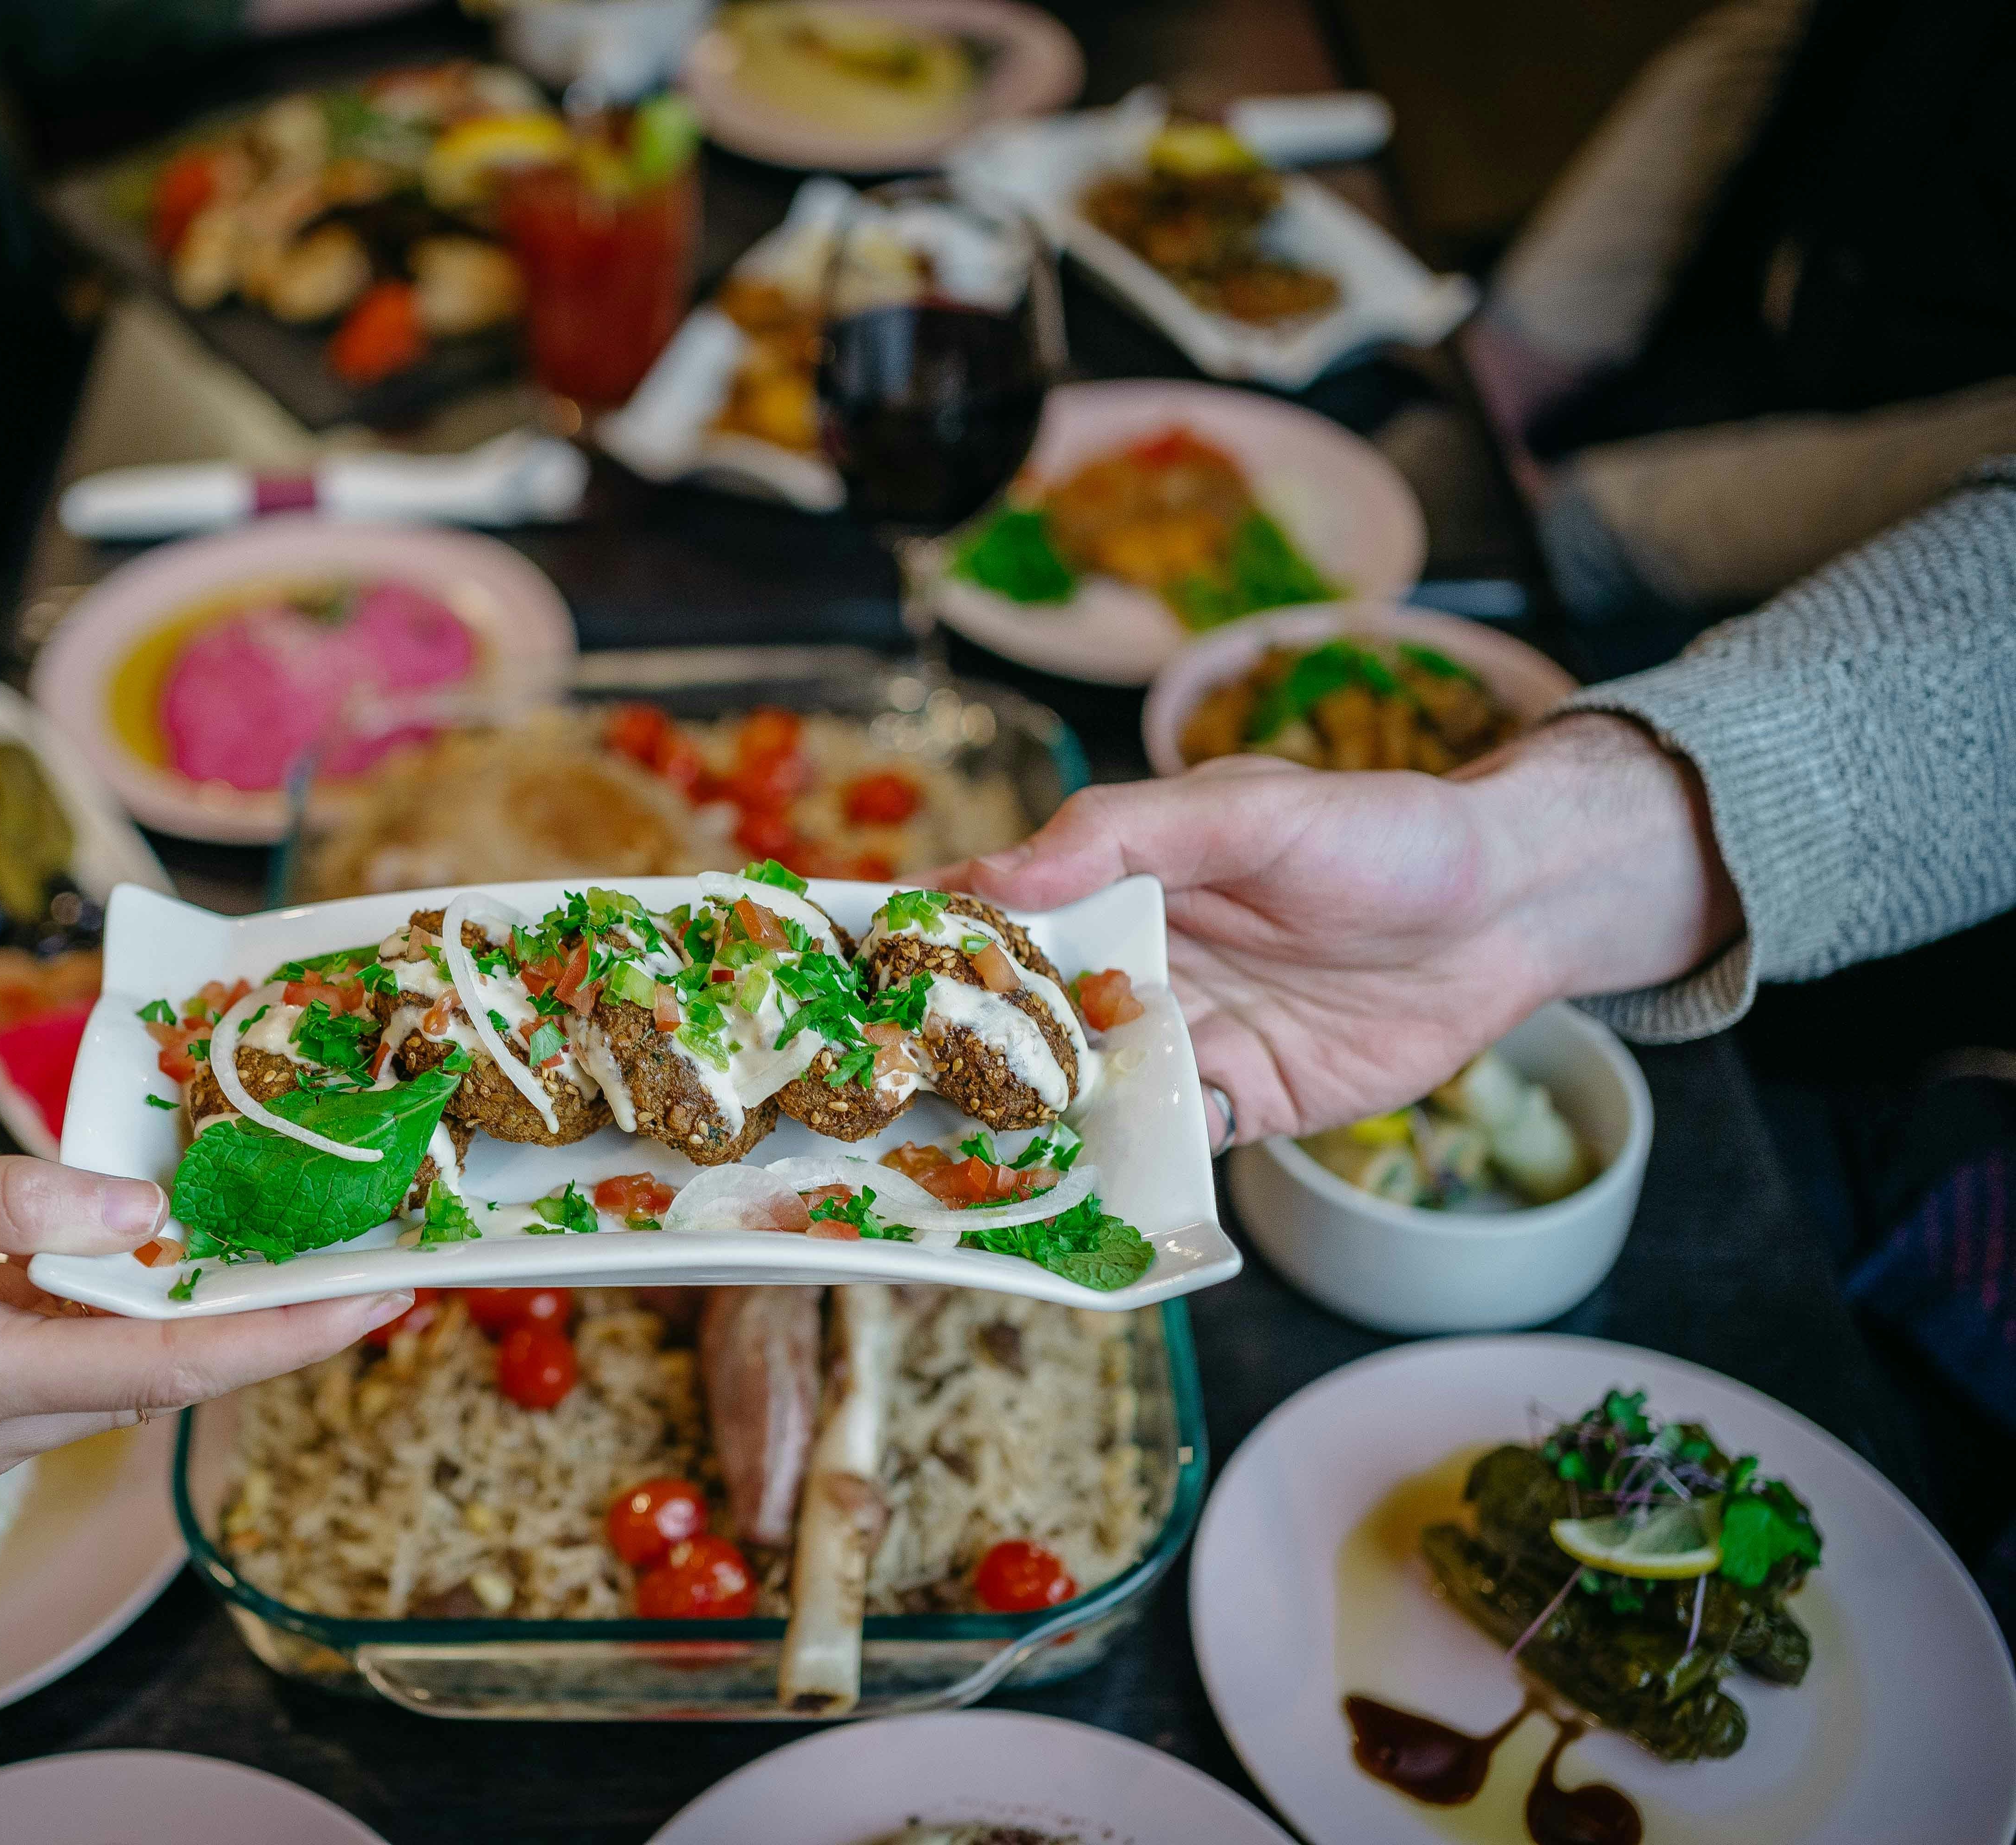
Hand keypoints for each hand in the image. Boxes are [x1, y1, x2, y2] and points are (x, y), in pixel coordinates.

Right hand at [0, 1145, 411, 1556]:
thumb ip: (17, 1205)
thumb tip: (142, 1215)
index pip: (172, 1365)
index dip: (286, 1331)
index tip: (380, 1300)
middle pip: (167, 1370)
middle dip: (275, 1316)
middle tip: (378, 1255)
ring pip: (126, 1360)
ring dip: (211, 1306)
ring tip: (309, 1244)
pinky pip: (75, 1346)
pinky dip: (138, 1300)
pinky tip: (183, 1246)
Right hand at [932, 717, 1739, 1142]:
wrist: (1511, 906)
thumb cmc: (1380, 833)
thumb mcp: (1245, 807)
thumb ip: (1119, 834)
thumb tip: (995, 875)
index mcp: (1117, 884)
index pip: (999, 913)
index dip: (926, 942)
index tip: (849, 974)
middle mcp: (1134, 967)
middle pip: (1022, 1017)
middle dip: (952, 1055)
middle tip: (868, 1095)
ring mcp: (1183, 1041)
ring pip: (1078, 1091)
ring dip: (1022, 1123)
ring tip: (943, 1160)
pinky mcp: (1241, 1105)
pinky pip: (1163, 1142)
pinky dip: (1119, 1168)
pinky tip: (1070, 1188)